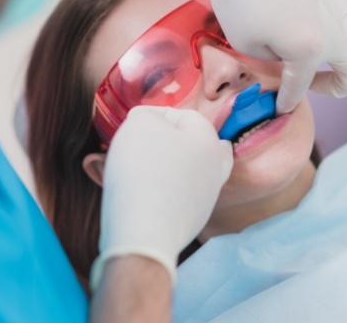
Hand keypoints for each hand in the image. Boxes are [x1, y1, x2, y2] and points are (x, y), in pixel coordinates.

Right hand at [91, 106, 232, 288]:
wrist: (144, 232)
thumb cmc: (144, 170)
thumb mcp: (141, 124)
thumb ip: (147, 115)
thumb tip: (148, 122)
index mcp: (210, 142)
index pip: (185, 115)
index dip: (155, 115)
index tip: (132, 124)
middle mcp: (214, 169)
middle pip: (196, 145)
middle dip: (169, 141)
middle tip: (146, 144)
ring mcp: (205, 198)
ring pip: (185, 171)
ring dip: (161, 166)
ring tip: (132, 168)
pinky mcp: (190, 221)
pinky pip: (174, 196)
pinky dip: (158, 190)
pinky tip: (137, 192)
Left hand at [154, 0, 346, 113]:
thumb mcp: (245, 43)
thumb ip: (273, 60)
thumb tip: (286, 57)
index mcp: (309, 50)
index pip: (300, 87)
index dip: (288, 101)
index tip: (280, 107)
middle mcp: (335, 28)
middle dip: (337, 88)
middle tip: (315, 85)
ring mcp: (343, 1)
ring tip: (332, 52)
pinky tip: (336, 18)